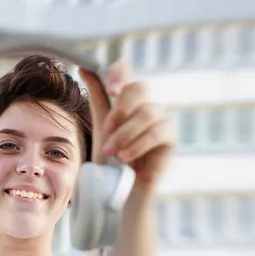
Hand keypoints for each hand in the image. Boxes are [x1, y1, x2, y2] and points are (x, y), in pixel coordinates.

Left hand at [79, 61, 175, 190]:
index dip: (119, 73)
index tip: (111, 90)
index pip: (125, 69)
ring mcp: (161, 118)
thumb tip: (84, 67)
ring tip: (111, 153)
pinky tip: (124, 158)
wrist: (121, 188)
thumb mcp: (102, 126)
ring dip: (124, 134)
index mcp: (126, 97)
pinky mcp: (170, 137)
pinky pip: (156, 133)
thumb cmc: (113, 155)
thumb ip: (97, 97)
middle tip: (107, 129)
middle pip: (140, 87)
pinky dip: (136, 146)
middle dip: (121, 108)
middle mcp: (145, 103)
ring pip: (146, 114)